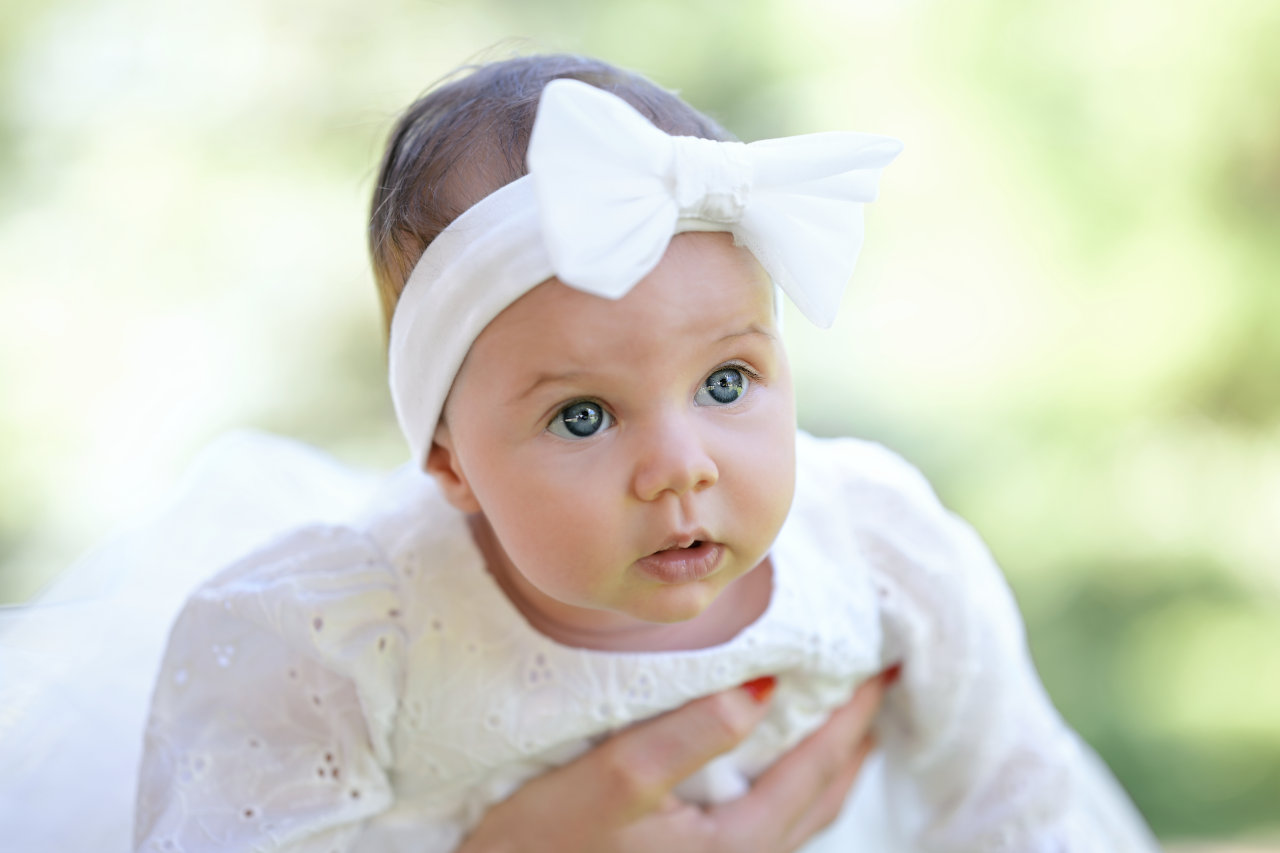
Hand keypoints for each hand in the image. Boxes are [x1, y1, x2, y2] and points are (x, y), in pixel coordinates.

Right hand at [456, 670, 891, 852]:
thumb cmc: (545, 841)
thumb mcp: (620, 775)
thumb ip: (696, 730)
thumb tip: (767, 685)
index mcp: (735, 843)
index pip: (815, 767)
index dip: (853, 715)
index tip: (882, 669)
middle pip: (822, 798)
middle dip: (854, 742)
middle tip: (877, 691)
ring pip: (802, 819)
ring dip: (830, 769)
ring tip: (845, 730)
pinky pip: (774, 828)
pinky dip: (796, 791)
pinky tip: (781, 775)